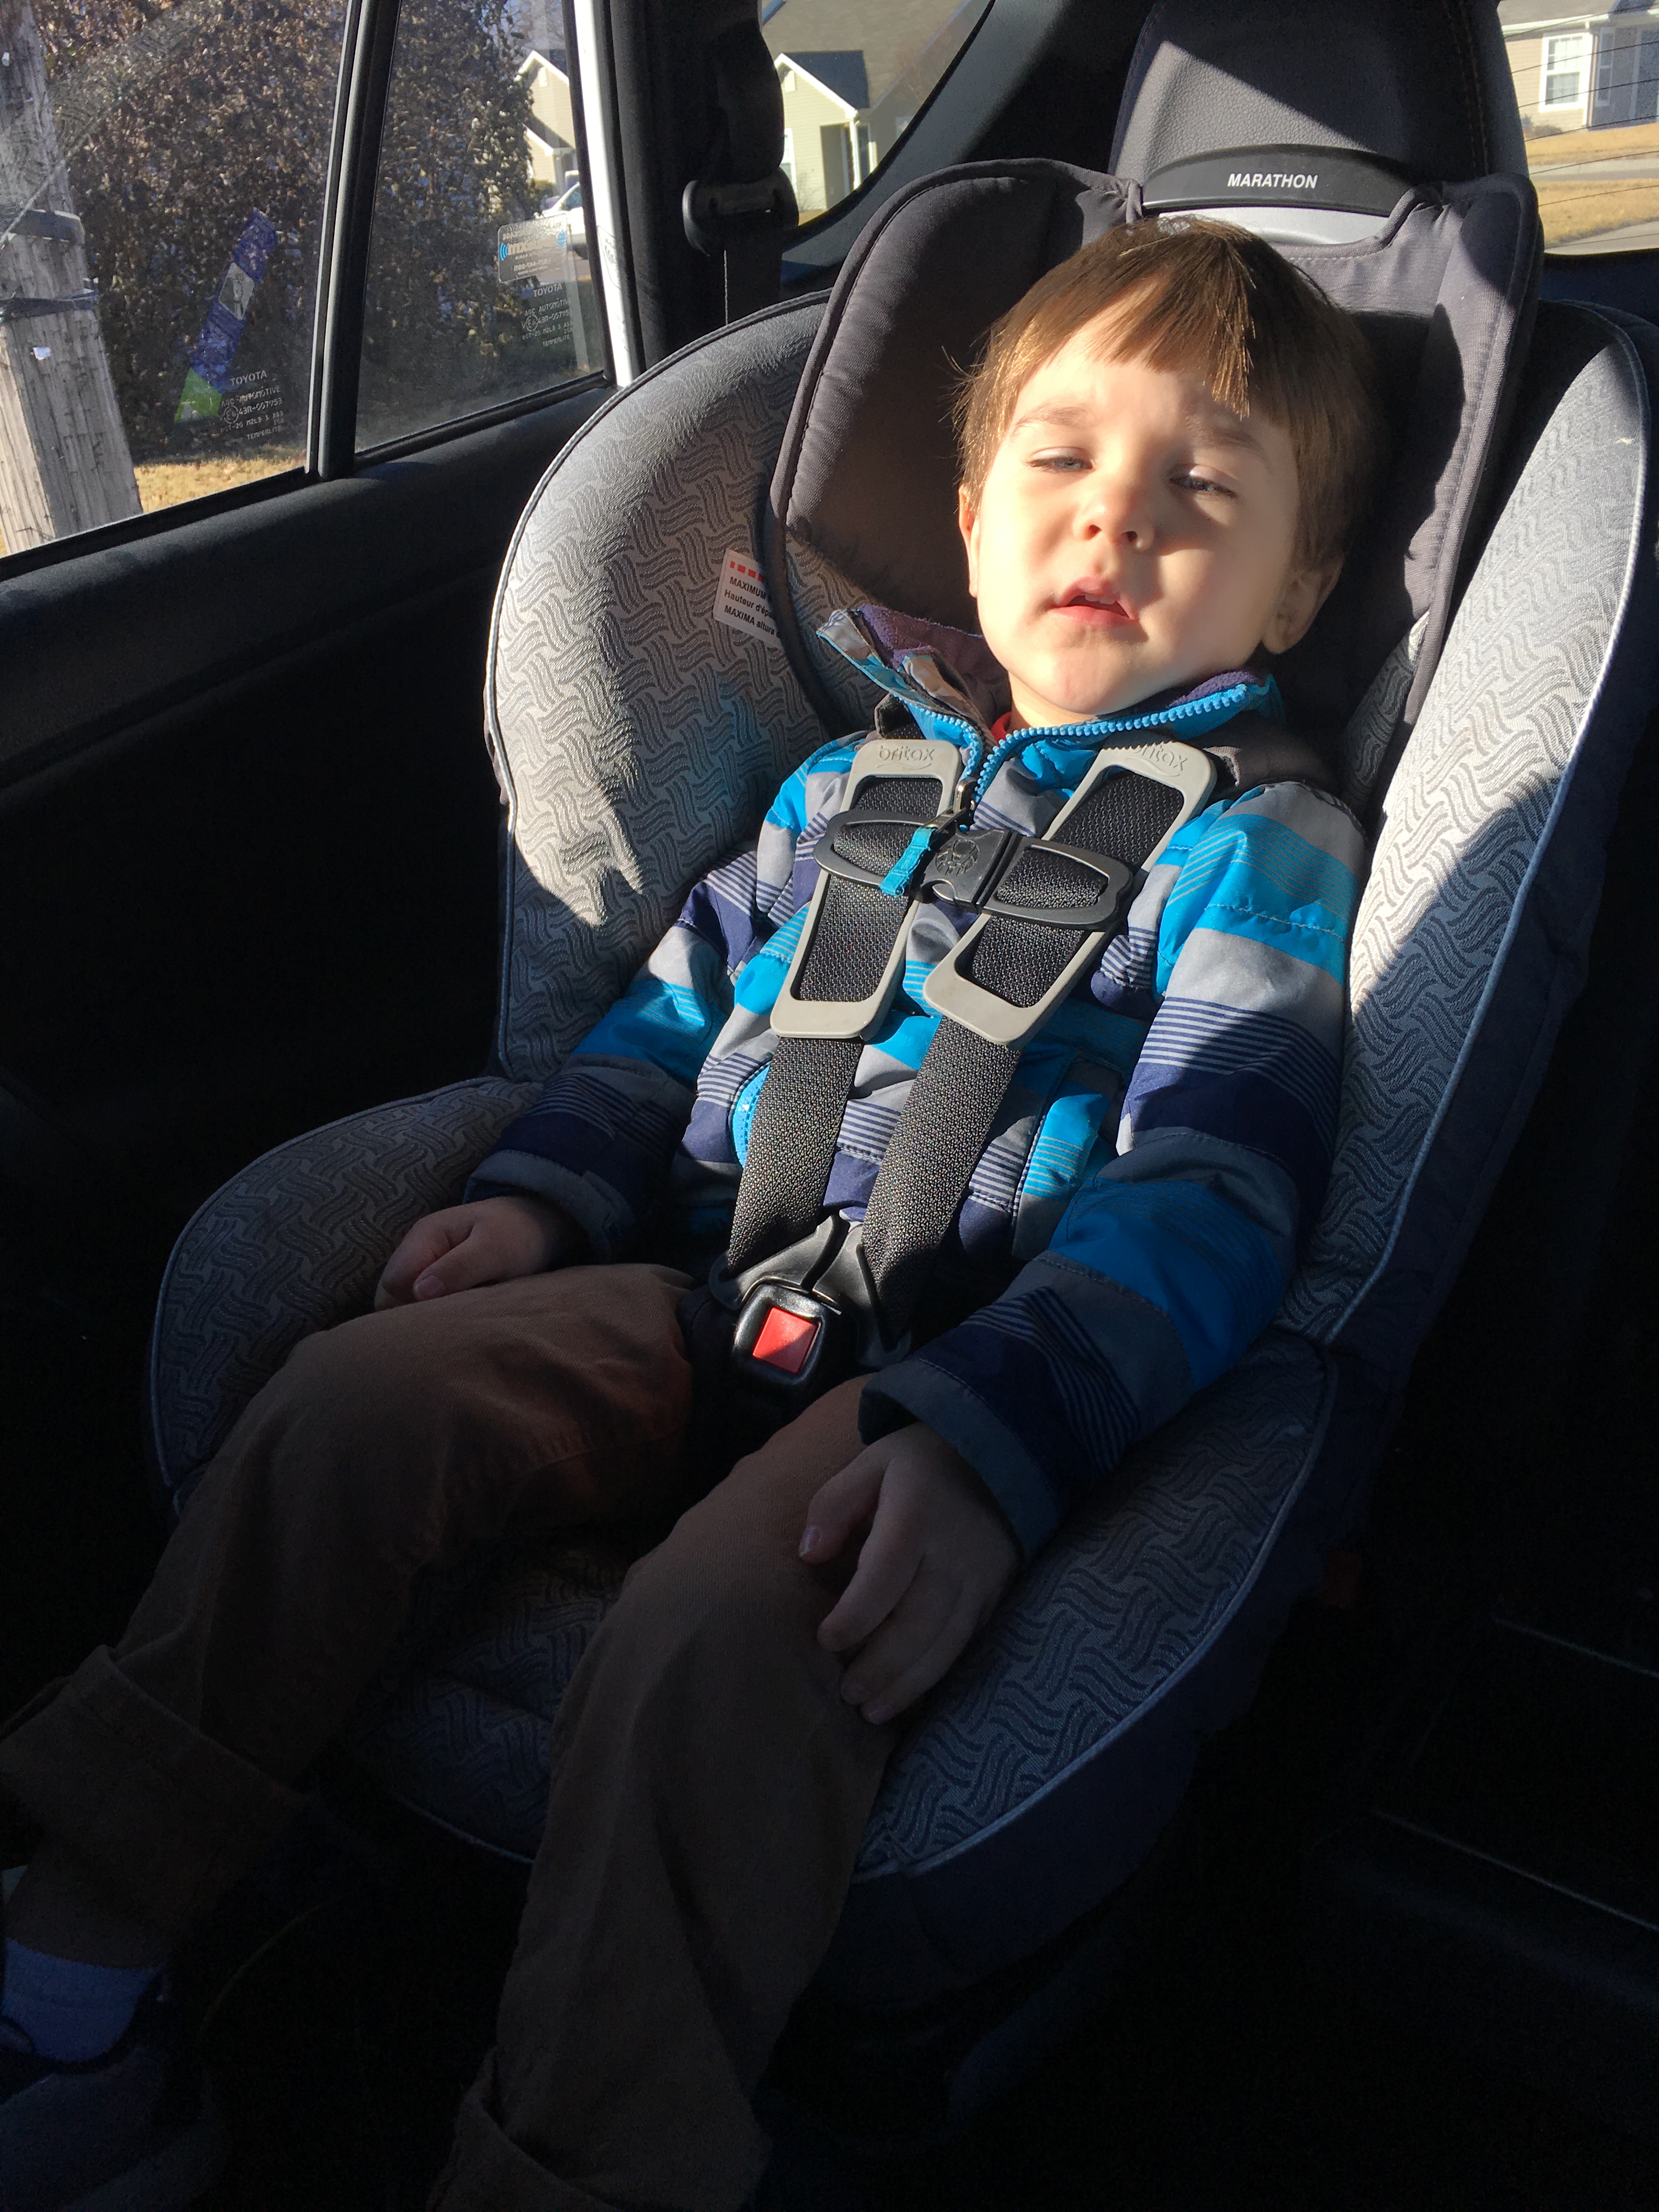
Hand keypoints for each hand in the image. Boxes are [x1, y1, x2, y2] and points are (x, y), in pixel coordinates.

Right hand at [373, 1194, 581, 1307]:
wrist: (537, 1226)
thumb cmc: (518, 1234)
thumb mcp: (495, 1248)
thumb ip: (460, 1267)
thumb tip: (419, 1293)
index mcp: (425, 1236)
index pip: (393, 1283)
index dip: (413, 1304)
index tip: (449, 1312)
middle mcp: (416, 1253)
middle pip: (389, 1298)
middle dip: (414, 1318)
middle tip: (455, 1324)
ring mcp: (423, 1270)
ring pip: (402, 1307)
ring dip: (426, 1321)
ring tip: (461, 1322)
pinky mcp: (434, 1285)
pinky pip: (420, 1309)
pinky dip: (436, 1320)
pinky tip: (459, 1323)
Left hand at [802, 1423, 1018, 1724]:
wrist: (999, 1453)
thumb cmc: (919, 1463)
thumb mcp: (870, 1463)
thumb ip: (834, 1505)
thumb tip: (809, 1555)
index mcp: (916, 1515)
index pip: (884, 1576)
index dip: (855, 1616)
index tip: (826, 1640)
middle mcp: (953, 1552)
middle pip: (917, 1621)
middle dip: (881, 1666)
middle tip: (848, 1695)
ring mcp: (981, 1577)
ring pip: (946, 1641)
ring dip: (908, 1683)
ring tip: (872, 1710)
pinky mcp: (997, 1593)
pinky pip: (968, 1642)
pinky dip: (938, 1674)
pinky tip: (909, 1695)